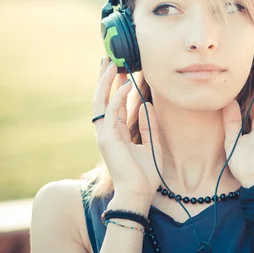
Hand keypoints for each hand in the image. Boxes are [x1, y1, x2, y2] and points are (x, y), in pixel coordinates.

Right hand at [92, 57, 162, 202]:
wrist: (139, 193)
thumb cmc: (146, 174)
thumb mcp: (152, 144)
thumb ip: (148, 125)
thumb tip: (146, 104)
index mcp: (116, 133)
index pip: (114, 104)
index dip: (117, 86)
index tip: (122, 70)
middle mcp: (107, 132)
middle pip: (102, 99)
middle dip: (105, 79)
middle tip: (109, 59)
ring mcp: (105, 135)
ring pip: (101, 101)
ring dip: (106, 82)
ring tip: (111, 64)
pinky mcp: (107, 139)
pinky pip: (110, 112)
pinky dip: (118, 98)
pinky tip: (126, 86)